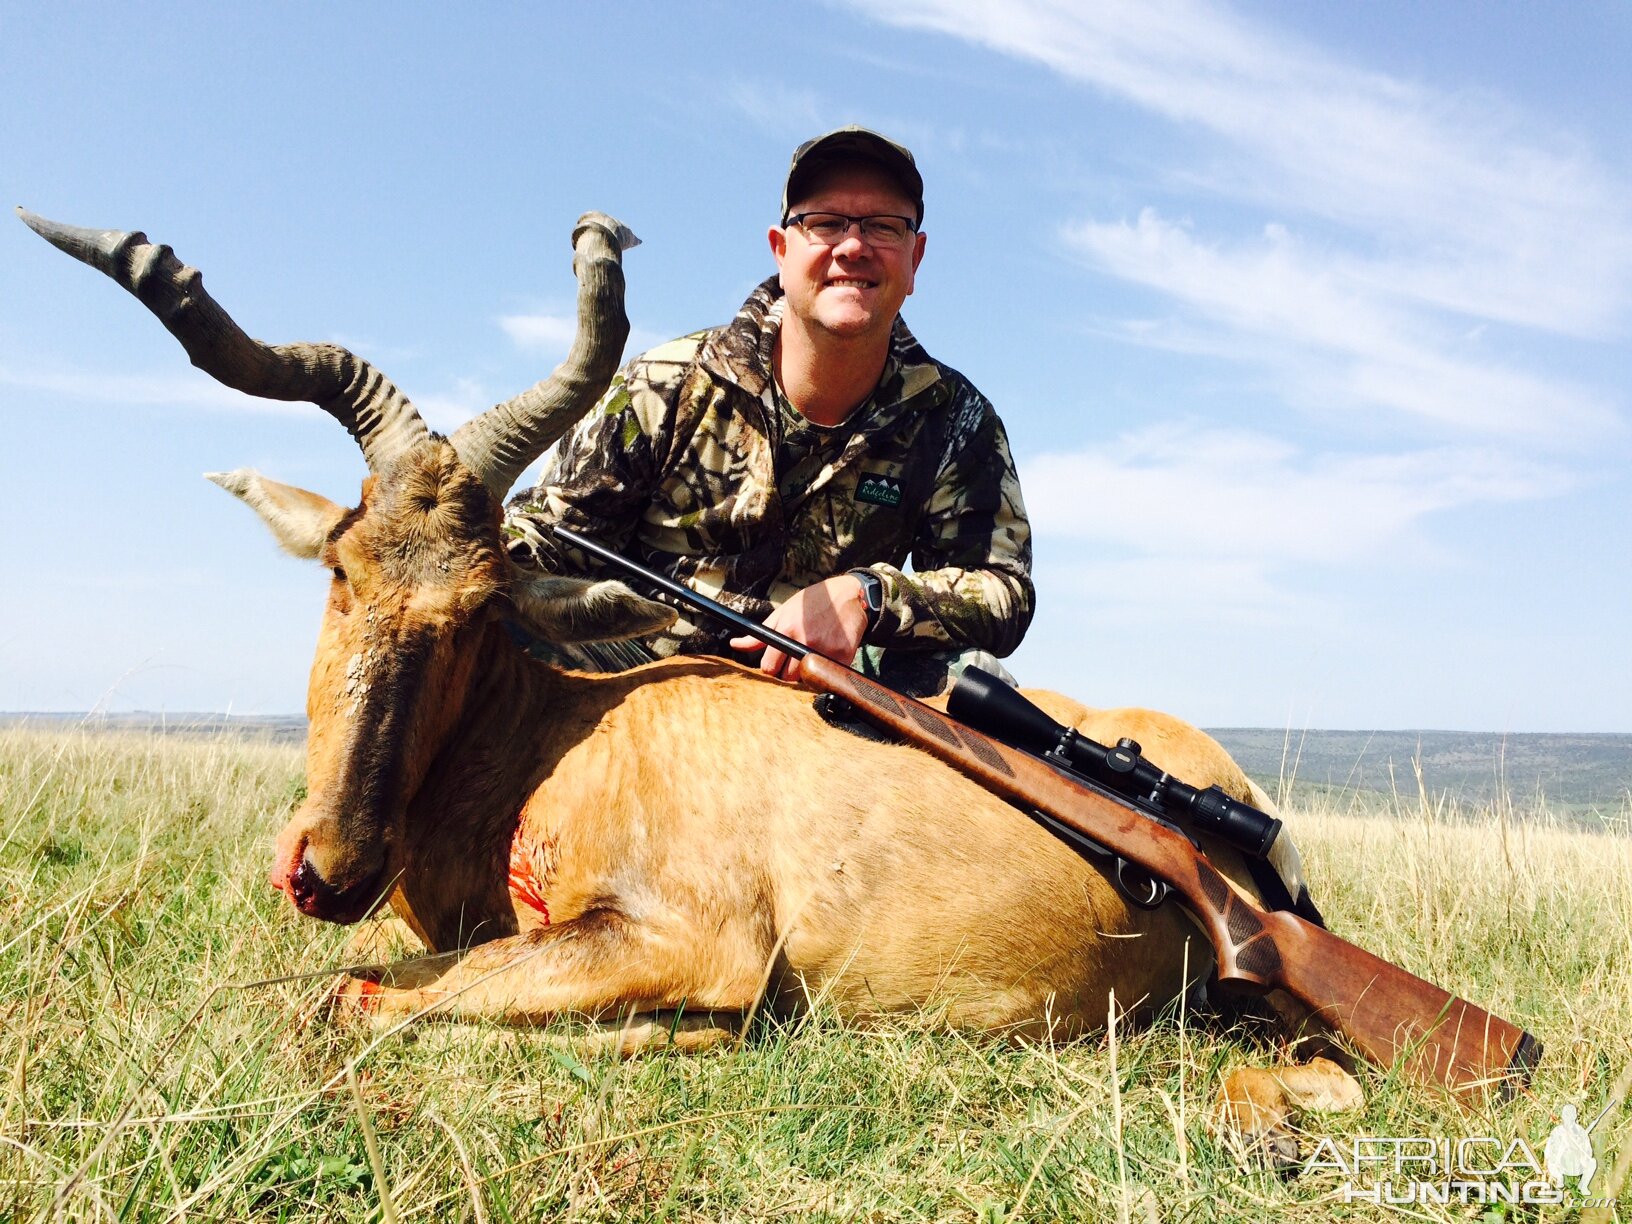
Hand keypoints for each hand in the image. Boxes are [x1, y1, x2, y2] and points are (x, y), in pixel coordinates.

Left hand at [729, 573, 870, 682]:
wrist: (848, 594)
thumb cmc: (812, 603)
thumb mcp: (782, 613)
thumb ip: (759, 634)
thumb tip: (734, 644)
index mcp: (786, 630)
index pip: (769, 667)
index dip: (772, 666)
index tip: (778, 662)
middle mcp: (805, 641)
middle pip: (787, 678)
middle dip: (789, 672)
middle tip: (795, 660)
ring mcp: (825, 650)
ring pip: (807, 680)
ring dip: (807, 674)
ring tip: (811, 657)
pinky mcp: (843, 655)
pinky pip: (828, 676)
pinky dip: (826, 671)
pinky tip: (827, 656)